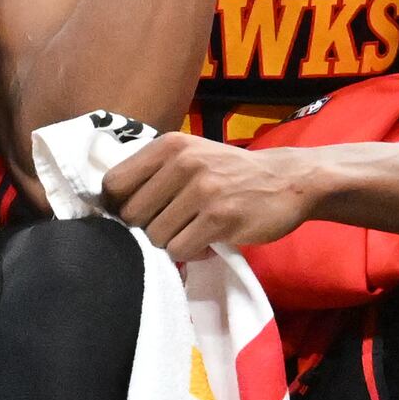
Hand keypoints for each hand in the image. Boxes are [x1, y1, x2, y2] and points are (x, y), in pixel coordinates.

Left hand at [99, 131, 319, 258]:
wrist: (288, 180)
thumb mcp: (191, 156)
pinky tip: (209, 243)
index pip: (114, 183)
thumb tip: (110, 208)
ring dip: (171, 243)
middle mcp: (183, 163)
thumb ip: (154, 172)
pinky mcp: (220, 218)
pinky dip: (191, 253)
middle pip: (132, 215)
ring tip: (194, 232)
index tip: (136, 215)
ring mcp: (202, 190)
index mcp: (170, 145)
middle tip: (172, 226)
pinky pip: (180, 249)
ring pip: (155, 236)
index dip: (117, 207)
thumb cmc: (231, 173)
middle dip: (147, 228)